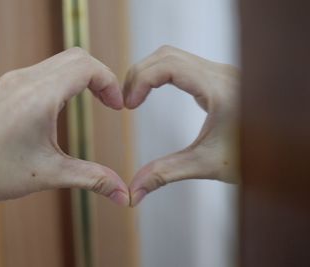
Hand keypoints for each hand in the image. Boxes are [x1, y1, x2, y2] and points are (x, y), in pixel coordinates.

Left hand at [0, 48, 129, 212]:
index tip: (117, 107)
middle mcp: (26, 80)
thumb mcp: (49, 174)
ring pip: (60, 61)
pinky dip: (64, 79)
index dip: (109, 82)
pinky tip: (64, 104)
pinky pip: (44, 70)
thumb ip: (92, 179)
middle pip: (76, 57)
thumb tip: (124, 194)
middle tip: (109, 102)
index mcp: (39, 96)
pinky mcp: (7, 86)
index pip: (86, 67)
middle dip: (99, 76)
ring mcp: (14, 80)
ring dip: (82, 76)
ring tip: (93, 101)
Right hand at [124, 45, 239, 206]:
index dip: (140, 80)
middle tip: (127, 101)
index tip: (128, 105)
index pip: (168, 65)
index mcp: (218, 89)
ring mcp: (220, 73)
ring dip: (149, 72)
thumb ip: (165, 174)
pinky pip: (182, 64)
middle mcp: (220, 73)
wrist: (283, 153)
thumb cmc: (254, 158)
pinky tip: (153, 91)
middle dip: (139, 74)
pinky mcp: (218, 78)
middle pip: (166, 55)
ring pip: (173, 56)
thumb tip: (133, 192)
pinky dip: (161, 74)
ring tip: (135, 97)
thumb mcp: (205, 164)